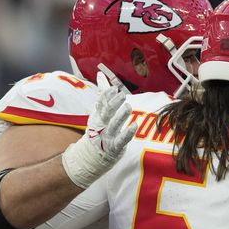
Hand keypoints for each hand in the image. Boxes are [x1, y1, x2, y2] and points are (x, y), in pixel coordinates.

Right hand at [61, 72, 137, 187]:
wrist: (93, 155)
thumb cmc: (100, 128)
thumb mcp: (99, 111)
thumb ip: (102, 94)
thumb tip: (100, 74)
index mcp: (98, 115)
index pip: (101, 103)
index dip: (106, 96)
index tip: (113, 88)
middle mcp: (101, 124)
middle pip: (106, 113)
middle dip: (113, 103)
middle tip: (121, 95)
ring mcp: (107, 136)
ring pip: (113, 125)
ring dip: (120, 116)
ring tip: (128, 107)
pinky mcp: (115, 147)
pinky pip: (121, 140)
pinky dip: (128, 133)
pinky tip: (135, 125)